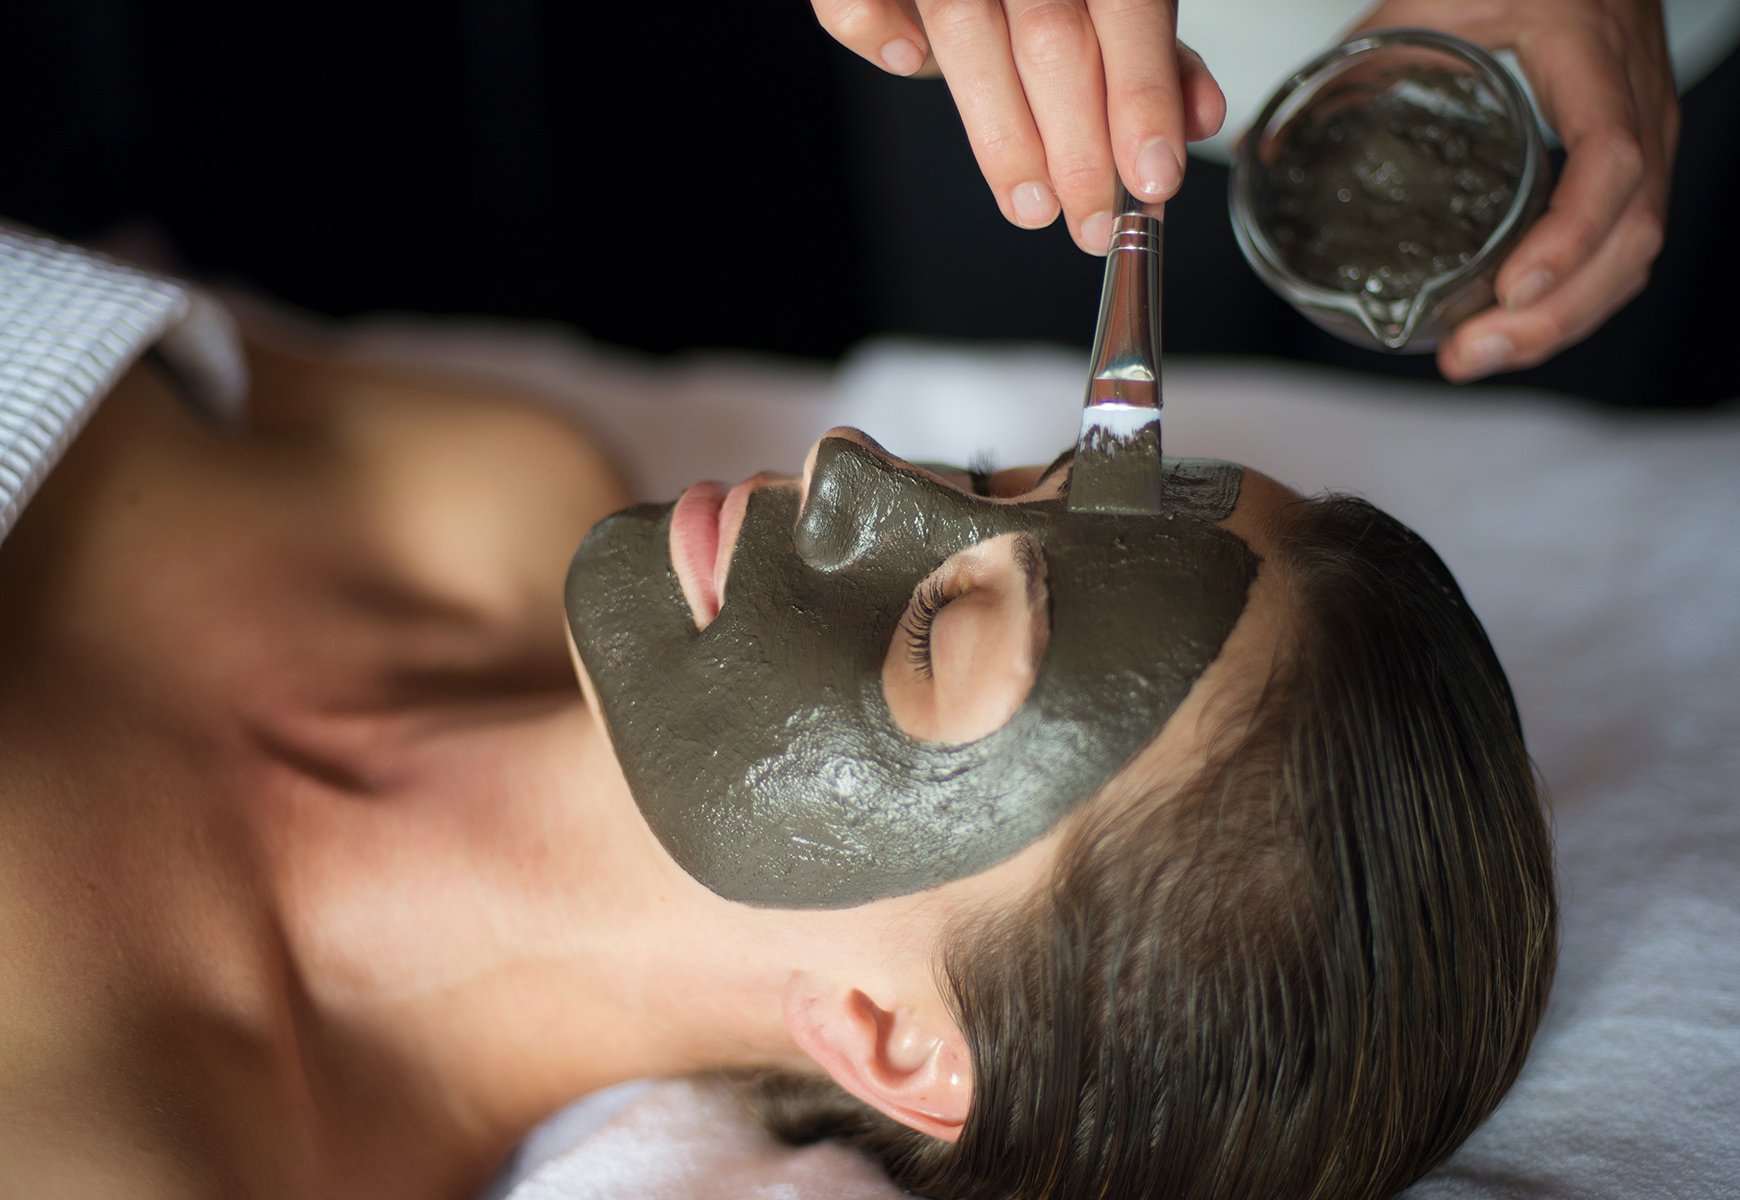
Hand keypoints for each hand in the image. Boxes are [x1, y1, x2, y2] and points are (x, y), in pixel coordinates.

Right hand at [812, 0, 1227, 252]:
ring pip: (963, 25)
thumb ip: (1152, 55)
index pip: (1127, 13)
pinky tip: (906, 63)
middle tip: (1091, 223)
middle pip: (1050, 38)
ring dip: (1001, 132)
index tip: (1152, 181)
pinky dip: (874, 28)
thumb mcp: (1114, 6)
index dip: (1142, 101)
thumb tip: (1201, 117)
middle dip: (1076, 146)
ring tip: (1031, 205)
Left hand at [1350, 0, 1678, 381]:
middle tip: (1471, 351)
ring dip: (1562, 319)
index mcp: (1587, 55)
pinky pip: (1625, 243)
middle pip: (1631, 230)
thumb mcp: (1434, 0)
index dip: (1567, 236)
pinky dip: (1577, 297)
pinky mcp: (1634, 160)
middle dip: (1555, 311)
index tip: (1511, 288)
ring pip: (1634, 249)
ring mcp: (1644, 133)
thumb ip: (1359, 64)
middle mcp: (1633, 102)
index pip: (1608, 160)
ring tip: (1479, 355)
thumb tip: (1266, 147)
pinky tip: (1516, 326)